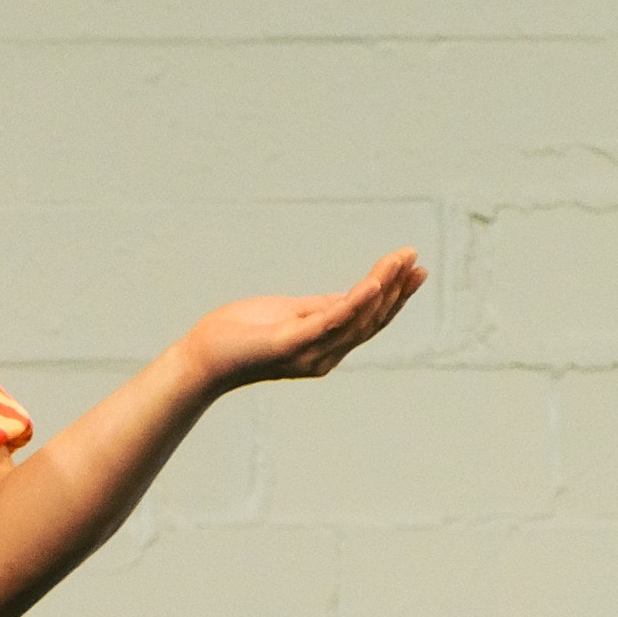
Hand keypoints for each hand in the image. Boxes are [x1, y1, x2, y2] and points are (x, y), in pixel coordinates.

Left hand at [178, 248, 425, 394]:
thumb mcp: (290, 314)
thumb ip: (322, 307)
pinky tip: (372, 283)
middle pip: (372, 319)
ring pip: (358, 318)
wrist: (202, 357)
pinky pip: (331, 322)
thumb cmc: (240, 334)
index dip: (395, 295)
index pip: (370, 319)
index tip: (414, 267)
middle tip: (415, 259)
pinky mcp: (291, 344)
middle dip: (397, 288)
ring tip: (399, 260)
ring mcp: (310, 352)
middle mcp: (326, 355)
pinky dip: (355, 302)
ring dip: (383, 286)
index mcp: (326, 346)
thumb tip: (357, 292)